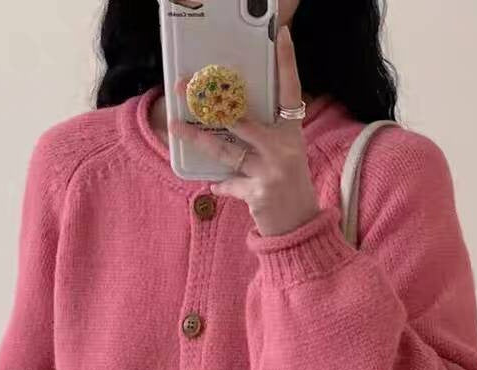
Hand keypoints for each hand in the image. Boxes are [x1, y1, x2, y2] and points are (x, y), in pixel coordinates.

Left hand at [169, 25, 321, 236]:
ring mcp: (270, 171)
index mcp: (292, 134)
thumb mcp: (288, 155)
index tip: (279, 35)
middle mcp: (284, 148)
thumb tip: (232, 119)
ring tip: (176, 126)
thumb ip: (266, 137)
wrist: (300, 228)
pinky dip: (221, 185)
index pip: (291, 91)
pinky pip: (229, 184)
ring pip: (226, 150)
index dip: (287, 62)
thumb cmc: (290, 188)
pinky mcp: (258, 194)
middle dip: (212, 103)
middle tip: (187, 86)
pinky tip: (214, 186)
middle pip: (242, 118)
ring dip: (198, 138)